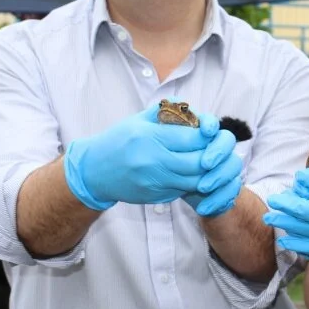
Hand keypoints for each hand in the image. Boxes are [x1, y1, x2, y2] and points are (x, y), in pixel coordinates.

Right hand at [64, 107, 241, 213]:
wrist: (94, 171)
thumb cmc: (118, 140)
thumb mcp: (139, 119)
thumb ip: (167, 111)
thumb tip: (195, 112)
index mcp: (150, 137)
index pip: (193, 139)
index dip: (207, 136)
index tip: (210, 132)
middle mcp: (153, 161)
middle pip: (199, 162)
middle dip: (212, 155)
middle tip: (214, 150)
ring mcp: (154, 182)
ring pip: (195, 180)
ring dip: (206, 172)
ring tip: (207, 162)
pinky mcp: (155, 196)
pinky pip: (183, 190)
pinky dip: (192, 182)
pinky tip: (192, 174)